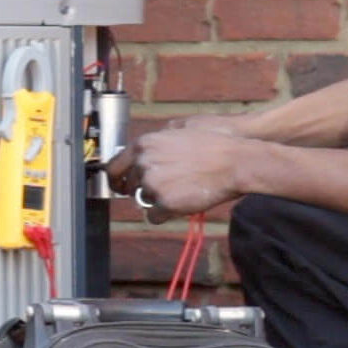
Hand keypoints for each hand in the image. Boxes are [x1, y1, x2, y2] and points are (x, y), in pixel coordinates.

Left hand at [107, 127, 247, 223]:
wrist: (234, 161)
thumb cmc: (212, 144)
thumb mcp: (179, 130)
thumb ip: (155, 143)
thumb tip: (142, 154)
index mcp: (143, 144)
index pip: (113, 167)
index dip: (116, 180)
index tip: (120, 186)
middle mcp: (143, 163)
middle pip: (130, 187)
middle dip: (143, 190)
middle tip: (165, 189)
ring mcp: (152, 184)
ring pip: (143, 201)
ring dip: (158, 200)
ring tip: (182, 190)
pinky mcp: (164, 203)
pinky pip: (154, 217)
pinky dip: (165, 214)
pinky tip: (182, 203)